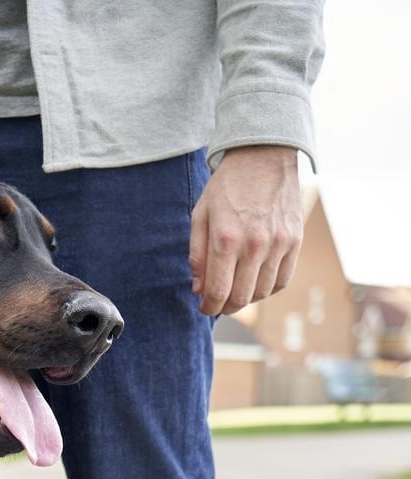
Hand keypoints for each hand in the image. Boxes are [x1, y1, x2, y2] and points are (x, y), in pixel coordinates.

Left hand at [189, 146, 302, 316]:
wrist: (263, 156)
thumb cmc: (227, 186)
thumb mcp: (200, 215)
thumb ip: (197, 255)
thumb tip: (199, 289)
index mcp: (226, 239)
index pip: (218, 292)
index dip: (209, 308)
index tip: (205, 307)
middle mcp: (254, 245)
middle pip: (240, 298)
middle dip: (225, 307)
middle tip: (218, 303)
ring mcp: (278, 244)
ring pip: (262, 293)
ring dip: (246, 298)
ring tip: (236, 288)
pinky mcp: (295, 241)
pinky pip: (282, 280)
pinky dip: (268, 288)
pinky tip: (257, 280)